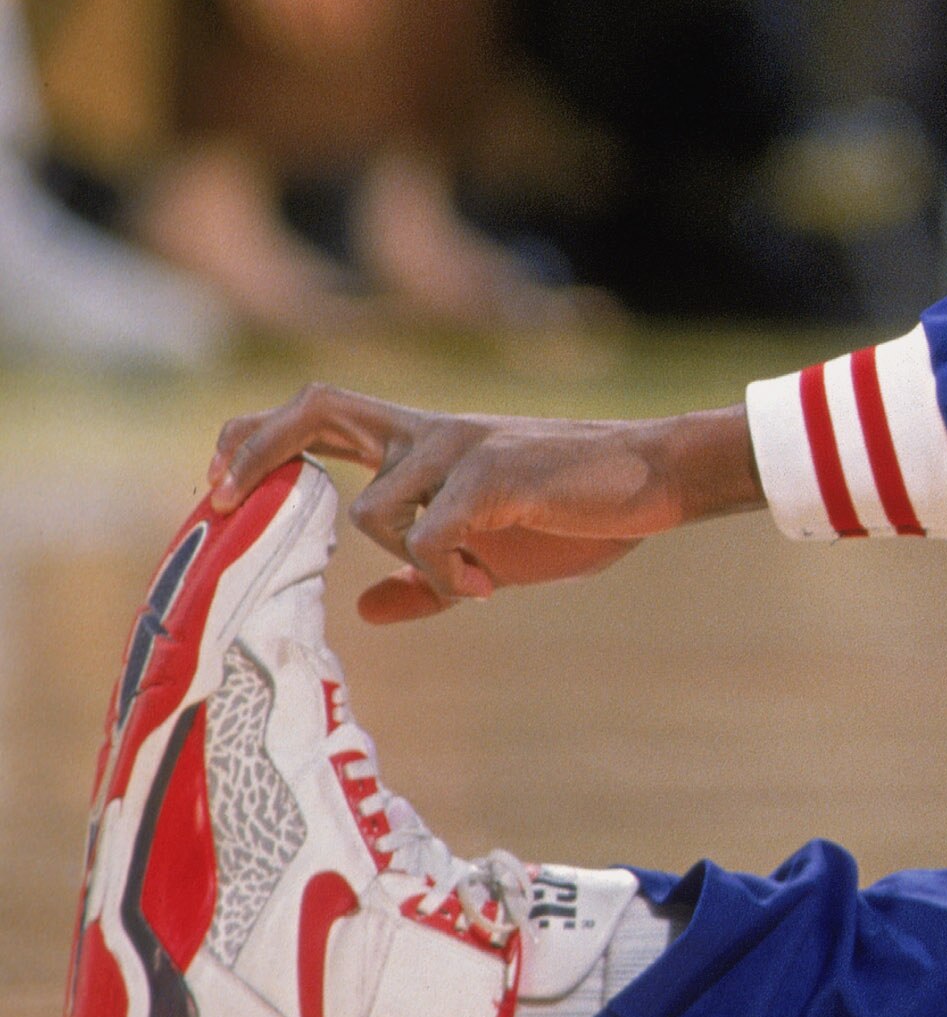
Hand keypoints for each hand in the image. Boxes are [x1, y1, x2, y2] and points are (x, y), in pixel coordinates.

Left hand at [210, 386, 765, 622]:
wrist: (657, 481)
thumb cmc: (577, 513)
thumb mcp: (489, 554)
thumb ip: (423, 579)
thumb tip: (363, 609)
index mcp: (424, 444)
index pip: (323, 416)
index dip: (262, 440)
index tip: (221, 484)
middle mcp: (432, 433)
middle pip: (318, 407)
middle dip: (257, 448)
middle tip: (221, 498)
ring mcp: (461, 448)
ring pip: (373, 509)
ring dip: (411, 562)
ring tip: (471, 582)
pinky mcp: (493, 475)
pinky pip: (428, 535)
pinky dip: (444, 571)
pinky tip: (486, 583)